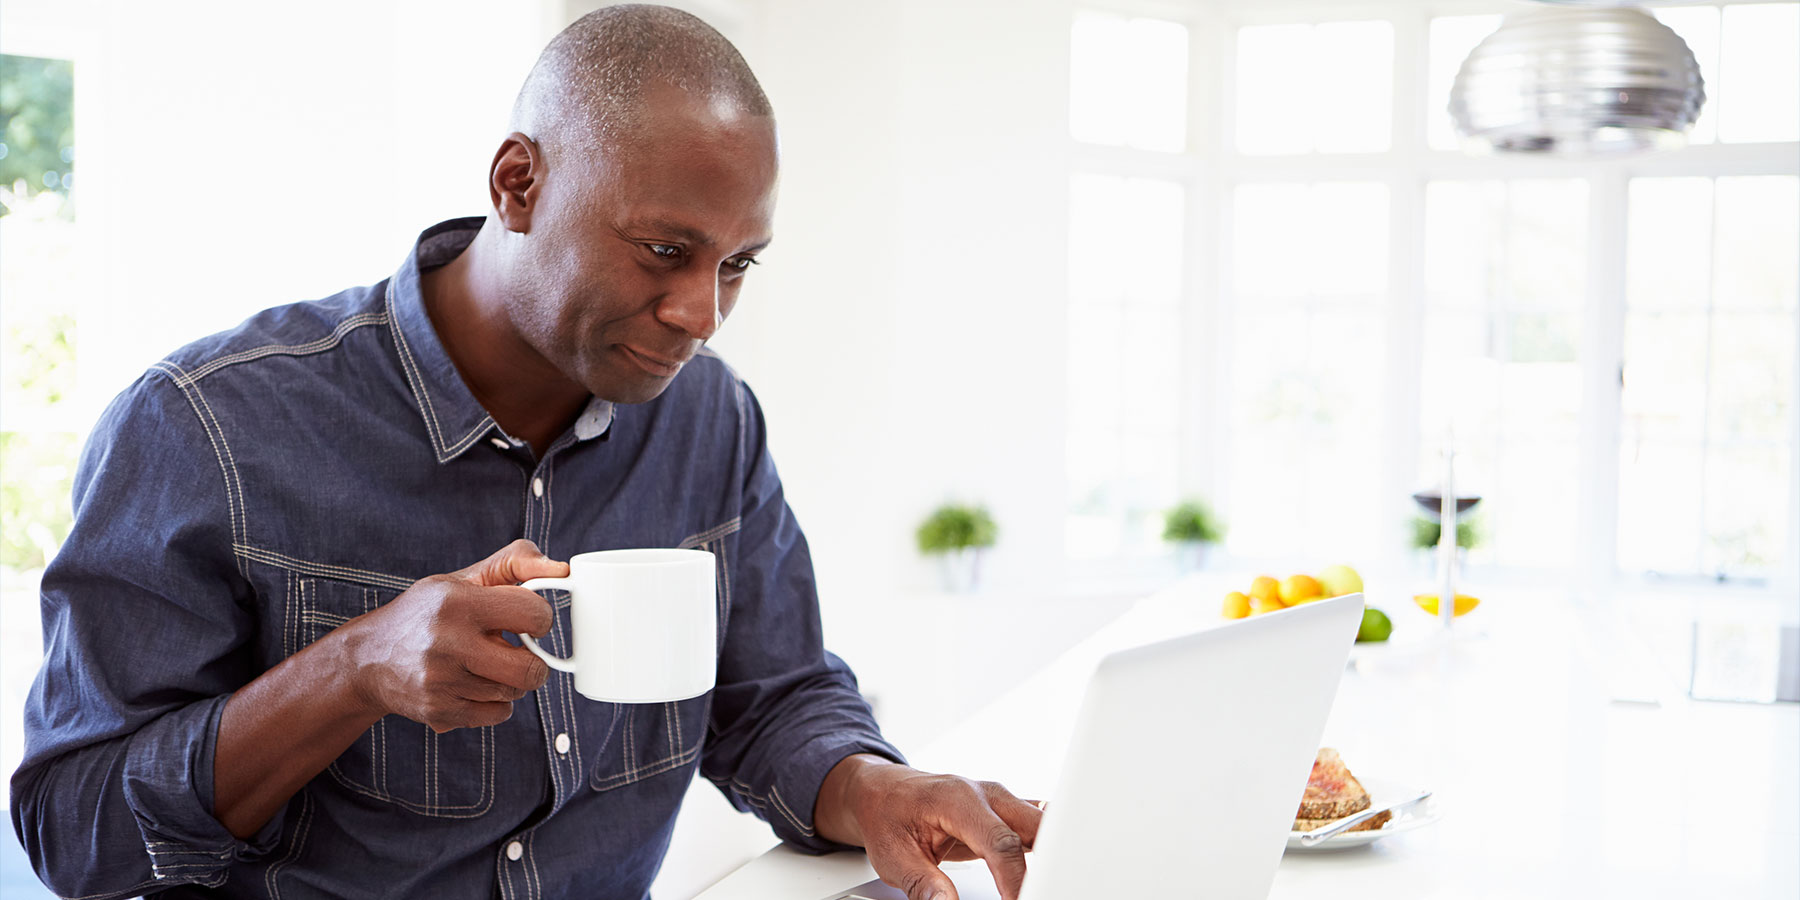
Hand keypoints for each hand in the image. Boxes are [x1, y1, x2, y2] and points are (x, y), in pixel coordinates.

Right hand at [344, 539, 564, 731]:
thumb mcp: (464, 579)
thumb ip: (515, 564)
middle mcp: (447, 642)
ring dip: (510, 680)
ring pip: (514, 692)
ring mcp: (441, 682)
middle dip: (533, 661)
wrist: (369, 658)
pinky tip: (473, 685)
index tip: (528, 621)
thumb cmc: (427, 613)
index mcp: (457, 602)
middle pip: (530, 669)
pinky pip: (498, 715)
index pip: (533, 614)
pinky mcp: (438, 712)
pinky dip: (495, 703)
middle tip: (517, 650)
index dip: (540, 619)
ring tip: (486, 665)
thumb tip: (563, 569)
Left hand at [816, 755, 1042, 899]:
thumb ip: (923, 884)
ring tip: (1049, 884)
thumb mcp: (893, 855)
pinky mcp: (1005, 812)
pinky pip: (1037, 827)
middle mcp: (986, 794)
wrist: (883, 791)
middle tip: (1041, 892)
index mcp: (958, 800)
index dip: (1014, 878)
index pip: (1000, 841)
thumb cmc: (887, 815)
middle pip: (1036, 827)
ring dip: (1051, 854)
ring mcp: (1000, 801)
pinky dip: (1046, 848)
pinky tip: (1049, 870)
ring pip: (1043, 825)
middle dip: (1047, 863)